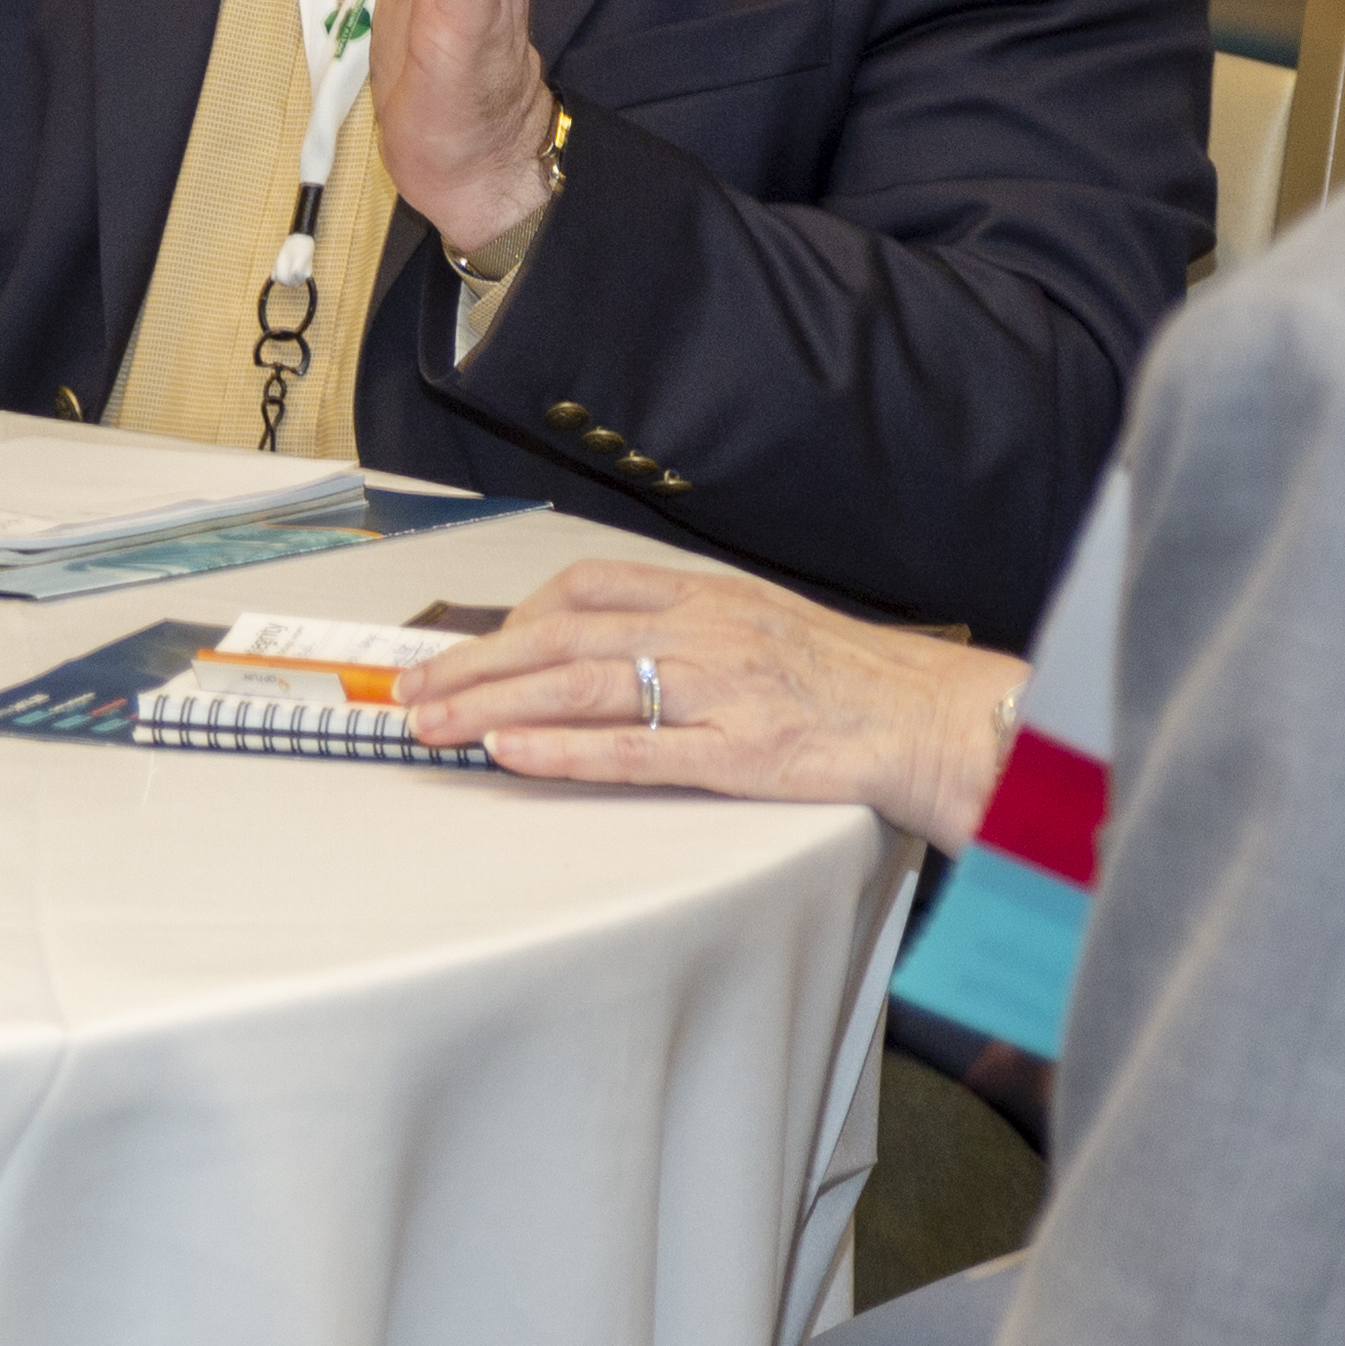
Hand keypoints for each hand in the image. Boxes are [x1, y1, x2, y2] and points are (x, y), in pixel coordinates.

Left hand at [400, 559, 1024, 848]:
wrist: (932, 719)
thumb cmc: (846, 680)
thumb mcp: (759, 624)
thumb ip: (683, 628)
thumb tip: (595, 645)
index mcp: (706, 595)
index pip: (583, 590)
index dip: (510, 619)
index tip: (459, 648)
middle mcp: (704, 630)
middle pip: (562, 639)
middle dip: (476, 665)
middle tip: (412, 692)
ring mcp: (719, 690)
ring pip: (584, 689)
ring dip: (496, 706)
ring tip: (435, 725)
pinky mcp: (739, 754)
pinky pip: (637, 752)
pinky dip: (566, 752)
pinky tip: (512, 755)